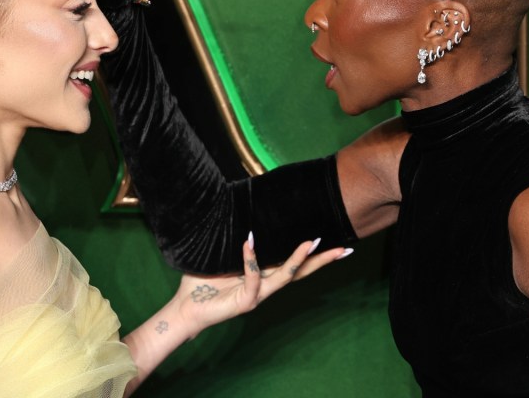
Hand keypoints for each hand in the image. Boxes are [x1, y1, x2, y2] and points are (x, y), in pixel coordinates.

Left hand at [172, 235, 350, 336]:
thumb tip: (240, 218)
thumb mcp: (220, 258)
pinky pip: (252, 277)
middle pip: (299, 273)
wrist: (185, 310)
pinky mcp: (244, 302)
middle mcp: (264, 287)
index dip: (313, 256)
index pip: (293, 265)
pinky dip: (251, 259)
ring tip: (311, 243)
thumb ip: (233, 245)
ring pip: (284, 277)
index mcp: (262, 276)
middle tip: (343, 249)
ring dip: (297, 259)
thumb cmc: (201, 285)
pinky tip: (249, 241)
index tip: (334, 243)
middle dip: (321, 261)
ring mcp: (257, 295)